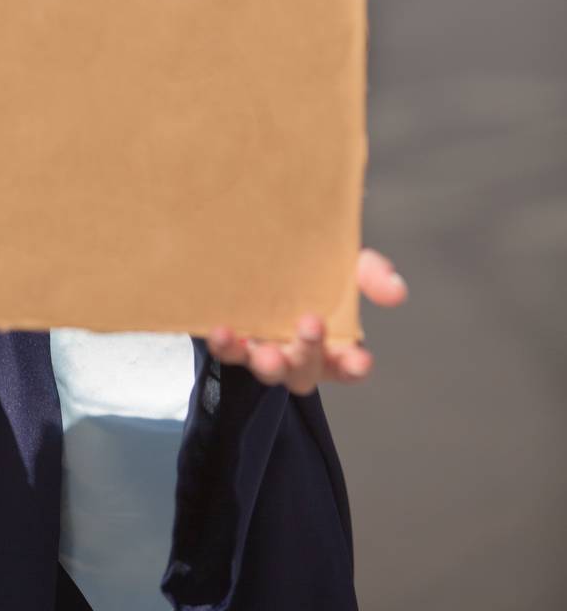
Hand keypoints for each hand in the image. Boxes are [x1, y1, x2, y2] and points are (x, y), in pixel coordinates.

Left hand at [204, 246, 406, 394]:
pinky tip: (222, 330)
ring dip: (267, 362)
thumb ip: (371, 274)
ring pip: (268, 369)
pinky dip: (226, 346)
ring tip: (264, 350)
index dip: (355, 366)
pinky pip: (229, 352)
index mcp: (333, 343)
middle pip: (306, 370)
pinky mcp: (234, 340)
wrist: (262, 249)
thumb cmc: (312, 266)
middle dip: (309, 352)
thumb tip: (396, 290)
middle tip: (311, 324)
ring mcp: (266, 349)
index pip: (350, 366)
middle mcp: (299, 354)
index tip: (360, 359)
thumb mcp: (346, 264)